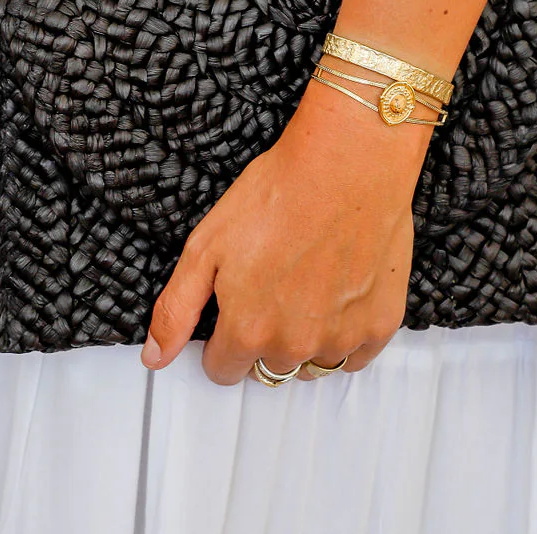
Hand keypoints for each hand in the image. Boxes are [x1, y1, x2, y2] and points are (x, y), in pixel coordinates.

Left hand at [139, 72, 432, 383]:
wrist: (345, 165)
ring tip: (306, 292)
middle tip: (272, 290)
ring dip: (304, 341)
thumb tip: (156, 356)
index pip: (223, 370)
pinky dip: (346, 335)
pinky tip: (339, 296)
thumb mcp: (205, 245)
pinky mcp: (380, 323)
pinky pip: (356, 354)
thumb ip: (176, 309)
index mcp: (248, 329)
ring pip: (312, 364)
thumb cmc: (280, 195)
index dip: (221, 342)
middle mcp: (295, 344)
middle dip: (263, 340)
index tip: (233, 313)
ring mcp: (342, 337)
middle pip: (268, 368)